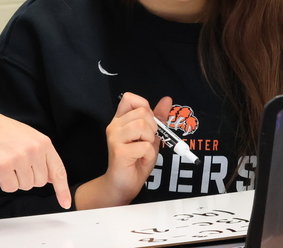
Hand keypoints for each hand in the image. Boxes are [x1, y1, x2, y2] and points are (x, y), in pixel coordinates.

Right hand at [0, 102, 70, 208]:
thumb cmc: (3, 132)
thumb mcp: (29, 138)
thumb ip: (42, 156)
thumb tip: (52, 178)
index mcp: (43, 143)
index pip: (58, 170)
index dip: (62, 189)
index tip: (66, 203)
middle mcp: (34, 150)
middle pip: (40, 182)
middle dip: (28, 178)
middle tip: (16, 165)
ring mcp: (20, 158)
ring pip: (25, 186)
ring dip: (15, 180)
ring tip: (7, 163)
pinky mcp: (4, 166)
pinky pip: (10, 187)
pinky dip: (4, 183)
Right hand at [74, 93, 172, 210]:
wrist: (123, 184)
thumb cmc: (136, 160)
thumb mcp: (150, 137)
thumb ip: (158, 118)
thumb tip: (167, 99)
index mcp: (120, 119)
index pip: (130, 98)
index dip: (144, 107)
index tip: (147, 123)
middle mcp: (114, 126)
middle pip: (141, 112)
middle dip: (152, 127)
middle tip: (147, 141)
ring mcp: (115, 138)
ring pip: (141, 125)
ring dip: (150, 140)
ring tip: (144, 150)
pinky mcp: (119, 151)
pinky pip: (144, 146)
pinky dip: (149, 154)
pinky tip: (141, 160)